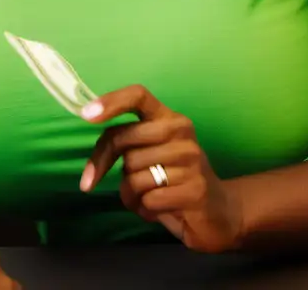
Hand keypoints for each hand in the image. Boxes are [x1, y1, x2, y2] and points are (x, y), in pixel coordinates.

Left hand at [79, 84, 240, 253]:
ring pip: (133, 175)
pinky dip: (144, 209)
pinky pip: (148, 200)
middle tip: (108, 180)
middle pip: (124, 141)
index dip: (111, 102)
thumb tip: (91, 136)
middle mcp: (181, 132)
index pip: (138, 95)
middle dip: (107, 164)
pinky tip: (159, 209)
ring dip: (130, 193)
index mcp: (168, 117)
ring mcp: (191, 160)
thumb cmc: (175, 179)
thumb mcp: (150, 153)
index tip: (86, 114)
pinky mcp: (195, 190)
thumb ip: (127, 142)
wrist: (221, 212)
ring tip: (146, 197)